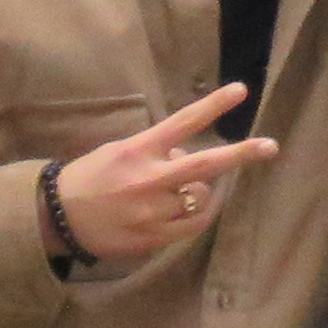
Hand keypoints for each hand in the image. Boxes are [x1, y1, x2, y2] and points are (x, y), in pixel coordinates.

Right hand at [53, 84, 277, 264]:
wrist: (56, 218)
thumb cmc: (89, 179)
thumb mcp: (117, 152)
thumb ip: (154, 150)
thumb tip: (185, 152)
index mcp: (138, 150)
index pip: (183, 122)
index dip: (214, 106)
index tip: (241, 91)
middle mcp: (148, 179)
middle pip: (205, 165)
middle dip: (241, 154)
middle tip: (271, 146)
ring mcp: (152, 209)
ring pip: (200, 198)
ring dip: (198, 193)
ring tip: (176, 193)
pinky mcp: (154, 236)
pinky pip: (193, 225)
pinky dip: (197, 214)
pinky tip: (187, 209)